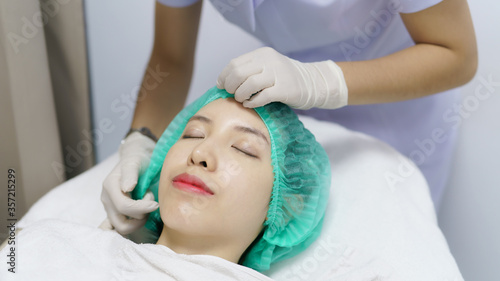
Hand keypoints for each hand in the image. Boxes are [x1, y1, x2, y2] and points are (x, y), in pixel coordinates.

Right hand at [101, 132, 158, 233]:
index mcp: (109, 186)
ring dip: (137, 222)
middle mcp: (106, 199)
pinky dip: (130, 227)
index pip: (124, 207)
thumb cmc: (138, 159)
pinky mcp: (114, 213)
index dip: (142, 208)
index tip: (156, 203)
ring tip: (147, 207)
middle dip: (140, 217)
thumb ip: (131, 174)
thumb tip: (127, 188)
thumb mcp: (135, 162)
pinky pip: (118, 227)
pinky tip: (141, 217)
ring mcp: (109, 207)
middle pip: (121, 222)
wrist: (136, 157)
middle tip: (152, 205)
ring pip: (121, 228)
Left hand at [216, 47, 347, 108]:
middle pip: (239, 73)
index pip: (234, 64)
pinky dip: (252, 102)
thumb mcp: (267, 67)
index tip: (221, 86)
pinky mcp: (285, 89)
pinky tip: (250, 104)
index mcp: (262, 54)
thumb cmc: (284, 78)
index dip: (224, 76)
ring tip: (241, 99)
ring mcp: (278, 75)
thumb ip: (249, 71)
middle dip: (230, 86)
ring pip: (249, 84)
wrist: (313, 83)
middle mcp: (269, 61)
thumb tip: (224, 82)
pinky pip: (262, 97)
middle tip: (232, 94)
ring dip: (240, 95)